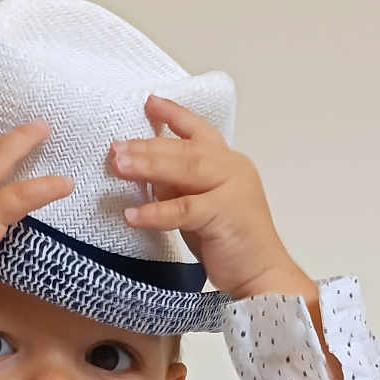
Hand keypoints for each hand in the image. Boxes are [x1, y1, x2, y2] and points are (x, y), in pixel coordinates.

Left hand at [108, 95, 306, 298]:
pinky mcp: (225, 214)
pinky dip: (155, 212)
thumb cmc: (232, 245)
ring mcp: (232, 189)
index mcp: (230, 163)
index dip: (174, 115)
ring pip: (185, 169)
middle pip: (185, 148)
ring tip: (118, 166)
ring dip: (148, 166)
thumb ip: (179, 187)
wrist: (264, 275)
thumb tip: (148, 171)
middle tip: (116, 146)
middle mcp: (233, 169)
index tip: (149, 103)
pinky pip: (183, 209)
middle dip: (148, 145)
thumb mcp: (200, 207)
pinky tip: (131, 215)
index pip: (199, 131)